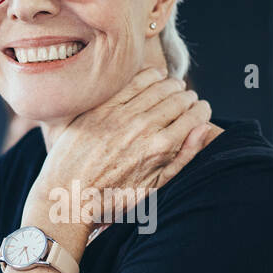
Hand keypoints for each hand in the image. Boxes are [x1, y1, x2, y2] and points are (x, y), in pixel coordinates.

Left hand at [27, 66, 213, 229]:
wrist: (69, 195)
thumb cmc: (114, 197)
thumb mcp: (155, 187)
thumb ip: (183, 157)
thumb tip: (203, 128)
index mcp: (159, 149)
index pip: (194, 116)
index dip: (202, 110)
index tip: (201, 110)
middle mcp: (142, 128)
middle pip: (178, 98)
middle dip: (188, 97)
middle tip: (187, 100)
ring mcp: (120, 115)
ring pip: (158, 85)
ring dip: (171, 84)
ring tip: (173, 88)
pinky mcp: (101, 107)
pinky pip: (131, 81)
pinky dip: (148, 76)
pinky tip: (154, 78)